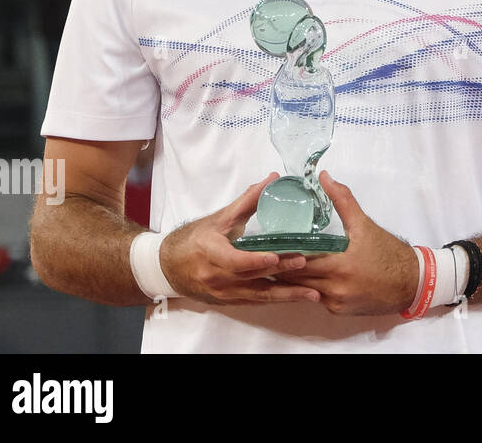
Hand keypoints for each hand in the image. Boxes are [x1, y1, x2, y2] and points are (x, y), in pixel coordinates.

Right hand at [159, 174, 320, 305]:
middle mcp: (216, 277)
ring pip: (258, 295)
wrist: (168, 267)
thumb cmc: (195, 239)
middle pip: (252, 277)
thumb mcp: (219, 218)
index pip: (233, 260)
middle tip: (304, 263)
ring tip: (312, 294)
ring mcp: (223, 293)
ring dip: (286, 295)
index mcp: (210, 253)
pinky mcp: (229, 301)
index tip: (273, 257)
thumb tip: (273, 179)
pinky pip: (256, 302)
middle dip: (280, 272)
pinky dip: (276, 300)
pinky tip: (296, 297)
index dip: (253, 261)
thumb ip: (248, 200)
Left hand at [274, 172, 419, 315]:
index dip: (280, 254)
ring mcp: (336, 302)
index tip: (266, 244)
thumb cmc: (389, 253)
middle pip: (295, 279)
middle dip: (280, 267)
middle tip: (264, 254)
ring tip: (277, 265)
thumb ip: (343, 200)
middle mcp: (335, 288)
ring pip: (303, 290)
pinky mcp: (340, 310)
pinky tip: (303, 277)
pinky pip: (316, 299)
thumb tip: (324, 177)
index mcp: (339, 265)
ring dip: (292, 280)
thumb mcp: (365, 225)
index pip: (298, 261)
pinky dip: (309, 288)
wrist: (412, 282)